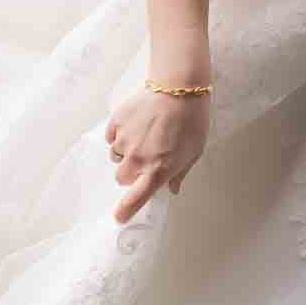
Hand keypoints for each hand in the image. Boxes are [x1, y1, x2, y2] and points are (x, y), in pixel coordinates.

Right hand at [104, 85, 209, 223]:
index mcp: (158, 170)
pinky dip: (120, 134)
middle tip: (146, 157)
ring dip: (126, 151)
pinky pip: (111, 136)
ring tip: (144, 134)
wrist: (180, 87)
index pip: (136, 198)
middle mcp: (138, 159)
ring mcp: (125, 140)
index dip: (126, 210)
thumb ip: (179, 173)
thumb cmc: (192, 121)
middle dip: (130, 172)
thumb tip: (171, 188)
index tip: (119, 217)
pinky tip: (136, 124)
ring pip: (116, 156)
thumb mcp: (194, 152)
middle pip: (121, 177)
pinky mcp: (117, 122)